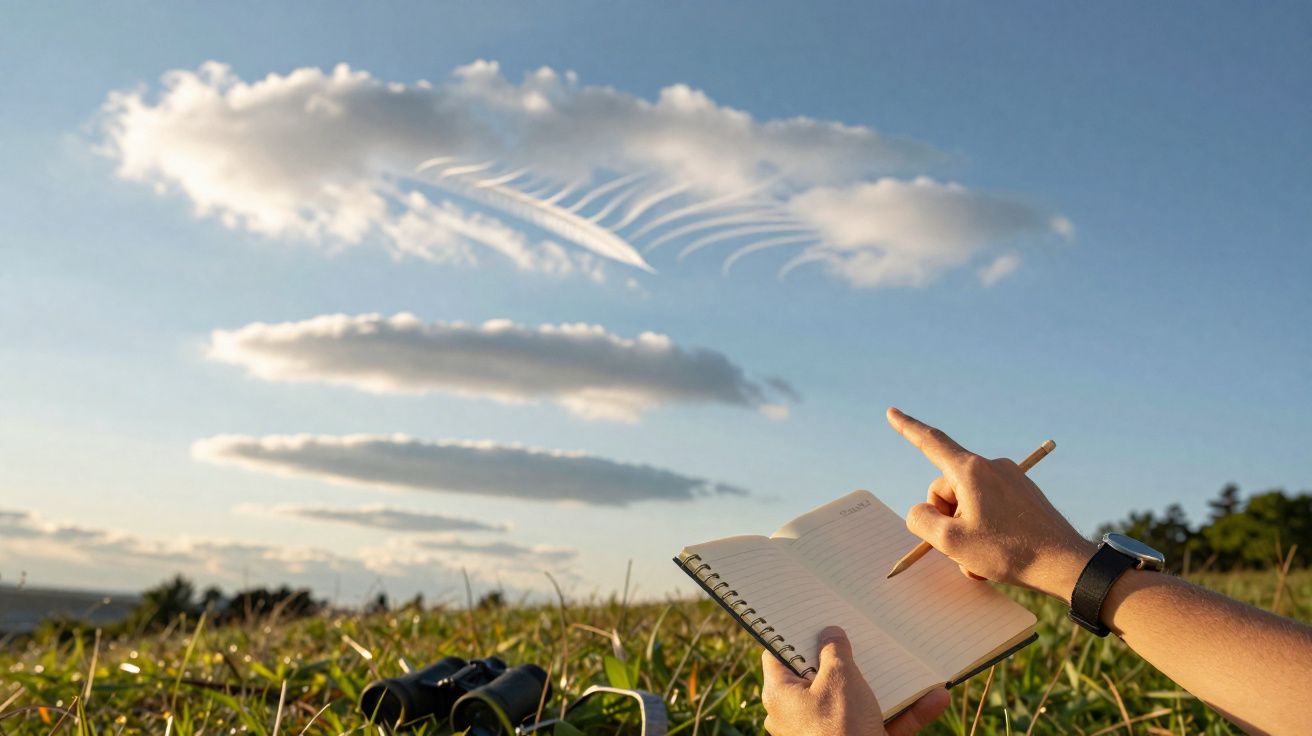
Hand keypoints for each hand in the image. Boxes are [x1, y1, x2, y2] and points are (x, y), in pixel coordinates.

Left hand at [761, 626, 948, 735]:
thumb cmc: (840, 730)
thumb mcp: (839, 679)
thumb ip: (835, 651)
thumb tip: (831, 634)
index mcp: (781, 694)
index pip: (778, 653)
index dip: (794, 631)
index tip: (812, 614)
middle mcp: (800, 714)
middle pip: (822, 675)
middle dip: (848, 656)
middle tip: (861, 630)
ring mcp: (829, 732)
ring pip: (858, 700)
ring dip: (887, 683)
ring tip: (906, 660)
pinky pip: (881, 723)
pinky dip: (905, 711)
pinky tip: (935, 697)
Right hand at [886, 407, 1095, 600]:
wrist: (1065, 564)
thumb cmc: (1008, 552)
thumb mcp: (952, 542)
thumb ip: (922, 521)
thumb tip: (920, 513)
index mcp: (971, 471)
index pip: (931, 442)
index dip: (907, 428)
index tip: (892, 412)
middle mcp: (991, 467)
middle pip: (947, 488)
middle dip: (945, 518)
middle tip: (961, 548)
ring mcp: (1011, 479)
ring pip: (968, 502)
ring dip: (966, 529)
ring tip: (982, 556)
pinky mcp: (1024, 494)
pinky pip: (990, 507)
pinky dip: (985, 530)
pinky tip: (998, 552)